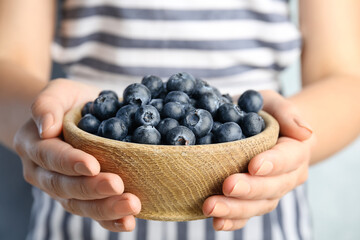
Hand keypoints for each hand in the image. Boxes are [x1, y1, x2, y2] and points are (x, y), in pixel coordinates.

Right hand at [14, 79, 140, 231]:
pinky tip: (128, 222)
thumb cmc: (68, 103)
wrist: (72, 117)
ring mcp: (62, 188)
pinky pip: (91, 212)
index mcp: (34, 145)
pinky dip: (109, 220)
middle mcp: (43, 172)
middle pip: (64, 186)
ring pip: (78, 205)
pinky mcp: (80, 197)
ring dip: (104, 208)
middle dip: (91, 189)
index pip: (50, 156)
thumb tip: (47, 126)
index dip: (70, 162)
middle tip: (117, 186)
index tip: (92, 165)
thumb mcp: (58, 92)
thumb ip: (47, 104)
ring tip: (130, 206)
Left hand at [202, 90, 315, 230]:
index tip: (253, 165)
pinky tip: (217, 222)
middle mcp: (287, 175)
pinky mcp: (254, 200)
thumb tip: (305, 132)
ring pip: (259, 206)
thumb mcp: (273, 102)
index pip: (288, 158)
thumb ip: (287, 112)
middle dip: (250, 189)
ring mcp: (271, 191)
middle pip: (273, 187)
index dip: (273, 163)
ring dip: (236, 209)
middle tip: (227, 186)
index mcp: (295, 150)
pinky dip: (232, 221)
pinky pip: (247, 215)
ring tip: (211, 207)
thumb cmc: (265, 112)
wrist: (262, 129)